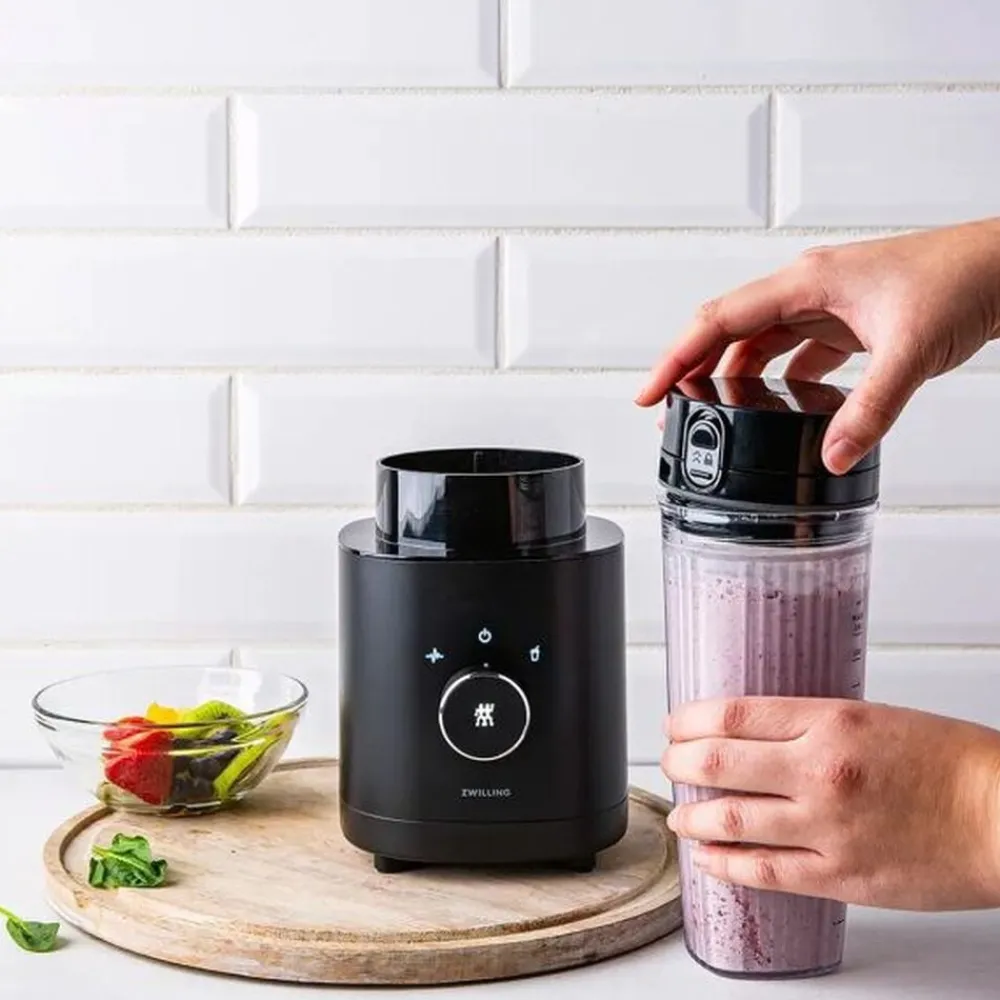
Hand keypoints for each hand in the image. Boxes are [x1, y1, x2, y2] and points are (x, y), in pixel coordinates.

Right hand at [635, 219, 999, 473]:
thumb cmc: (962, 279)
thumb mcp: (909, 351)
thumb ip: (870, 409)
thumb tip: (832, 455)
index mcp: (806, 283)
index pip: (719, 319)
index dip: (676, 357)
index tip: (650, 393)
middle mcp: (808, 290)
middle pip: (727, 330)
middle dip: (692, 370)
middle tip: (669, 411)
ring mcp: (826, 306)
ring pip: (758, 342)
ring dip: (731, 375)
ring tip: (712, 411)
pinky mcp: (847, 323)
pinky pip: (794, 353)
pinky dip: (777, 380)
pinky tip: (779, 406)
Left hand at [662, 697, 999, 910]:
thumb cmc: (947, 762)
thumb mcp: (868, 716)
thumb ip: (807, 724)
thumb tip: (749, 732)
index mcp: (828, 721)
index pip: (731, 715)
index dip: (688, 721)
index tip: (675, 725)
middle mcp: (819, 771)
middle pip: (716, 763)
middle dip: (678, 763)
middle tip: (670, 764)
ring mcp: (825, 827)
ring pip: (728, 820)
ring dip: (691, 817)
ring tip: (680, 815)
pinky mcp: (838, 876)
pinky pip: (762, 872)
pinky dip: (724, 864)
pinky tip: (709, 858)